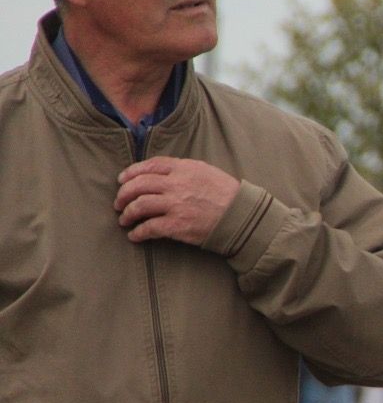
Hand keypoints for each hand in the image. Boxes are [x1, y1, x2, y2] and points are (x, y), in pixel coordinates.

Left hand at [115, 157, 240, 244]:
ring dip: (127, 214)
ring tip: (125, 219)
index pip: (149, 166)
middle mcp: (176, 185)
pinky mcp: (177, 225)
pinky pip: (149, 228)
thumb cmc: (227, 194)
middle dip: (123, 194)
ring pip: (139, 206)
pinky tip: (135, 236)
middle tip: (119, 203)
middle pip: (138, 185)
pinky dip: (138, 232)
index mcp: (183, 169)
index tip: (122, 180)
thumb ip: (182, 169)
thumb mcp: (206, 171)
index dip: (131, 172)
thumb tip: (159, 173)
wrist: (242, 216)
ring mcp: (176, 205)